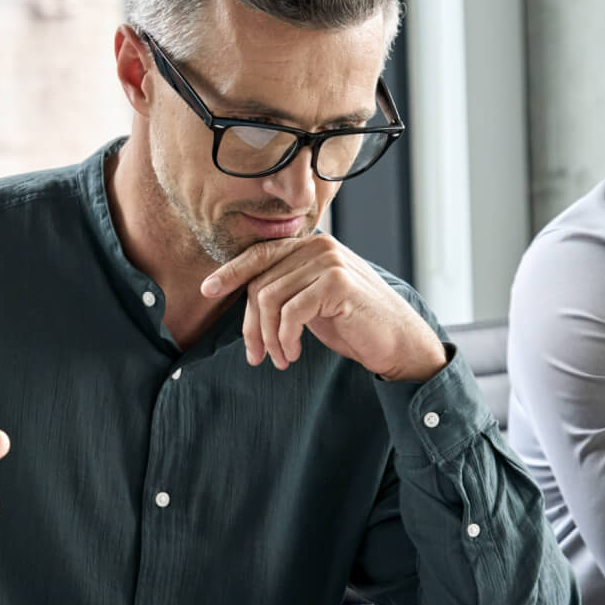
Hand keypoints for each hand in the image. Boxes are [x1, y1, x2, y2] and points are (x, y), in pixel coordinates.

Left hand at [200, 234, 446, 381]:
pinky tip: (294, 353)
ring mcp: (329, 262)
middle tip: (257, 356)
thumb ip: (284, 289)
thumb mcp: (310, 303)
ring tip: (280, 358)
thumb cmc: (352, 325)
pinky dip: (285, 338)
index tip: (207, 290)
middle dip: (251, 325)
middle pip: (260, 282)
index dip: (230, 272)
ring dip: (268, 337)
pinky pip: (290, 312)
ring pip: (269, 298)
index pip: (260, 255)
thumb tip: (240, 294)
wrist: (398, 343)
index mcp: (311, 246)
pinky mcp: (337, 283)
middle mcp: (319, 246)